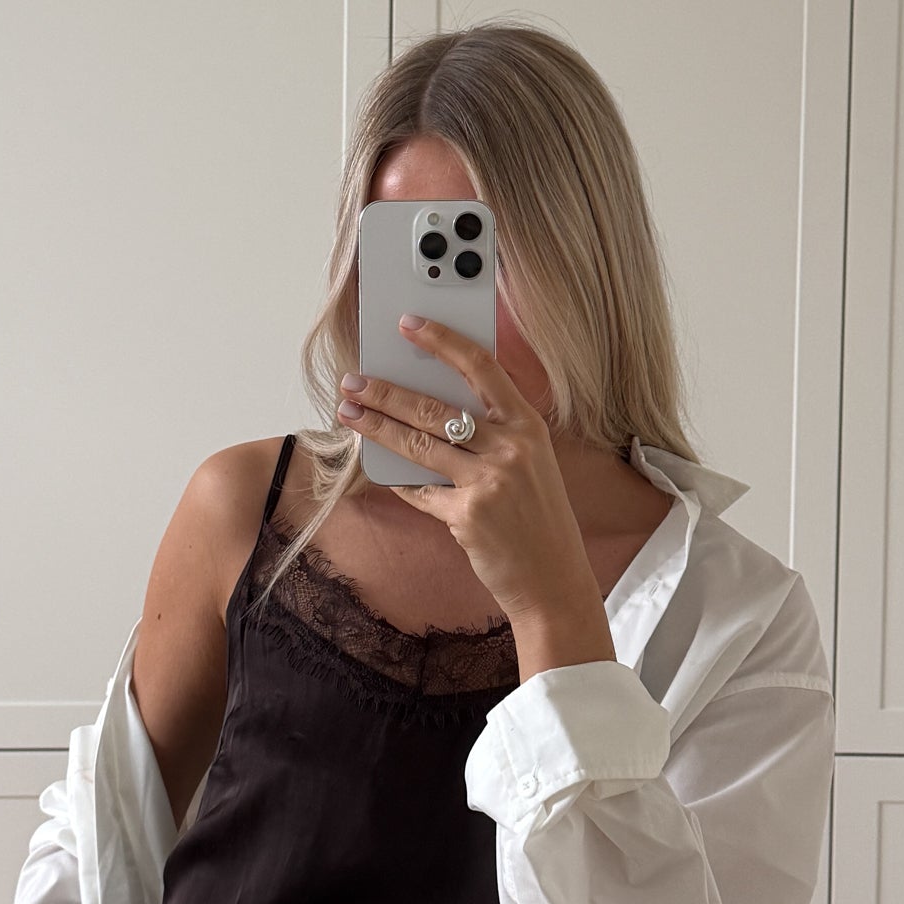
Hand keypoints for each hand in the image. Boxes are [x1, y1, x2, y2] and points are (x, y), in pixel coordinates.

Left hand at [337, 315, 608, 634]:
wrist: (554, 579)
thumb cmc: (538, 520)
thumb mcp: (529, 465)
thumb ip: (491, 436)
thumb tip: (431, 411)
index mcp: (527, 426)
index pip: (481, 367)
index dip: (442, 340)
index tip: (408, 323)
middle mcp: (510, 448)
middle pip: (433, 408)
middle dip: (385, 391)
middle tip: (354, 381)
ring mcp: (488, 482)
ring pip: (416, 445)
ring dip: (375, 427)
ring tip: (350, 414)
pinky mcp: (466, 516)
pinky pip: (419, 492)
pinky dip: (399, 482)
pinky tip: (381, 470)